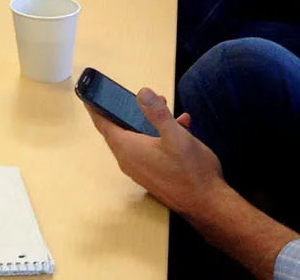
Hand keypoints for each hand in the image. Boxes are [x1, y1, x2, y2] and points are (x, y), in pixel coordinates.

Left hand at [85, 87, 225, 218]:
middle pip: (119, 129)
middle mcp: (129, 161)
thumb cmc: (192, 172)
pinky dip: (158, 136)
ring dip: (148, 122)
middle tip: (142, 96)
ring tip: (166, 109)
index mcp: (128, 149)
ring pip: (137, 138)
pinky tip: (181, 127)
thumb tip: (142, 92)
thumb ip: (157, 114)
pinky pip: (149, 149)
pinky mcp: (153, 175)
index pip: (103, 124)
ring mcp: (141, 170)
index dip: (95, 107)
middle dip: (129, 110)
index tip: (89, 94)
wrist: (210, 206)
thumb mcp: (176, 136)